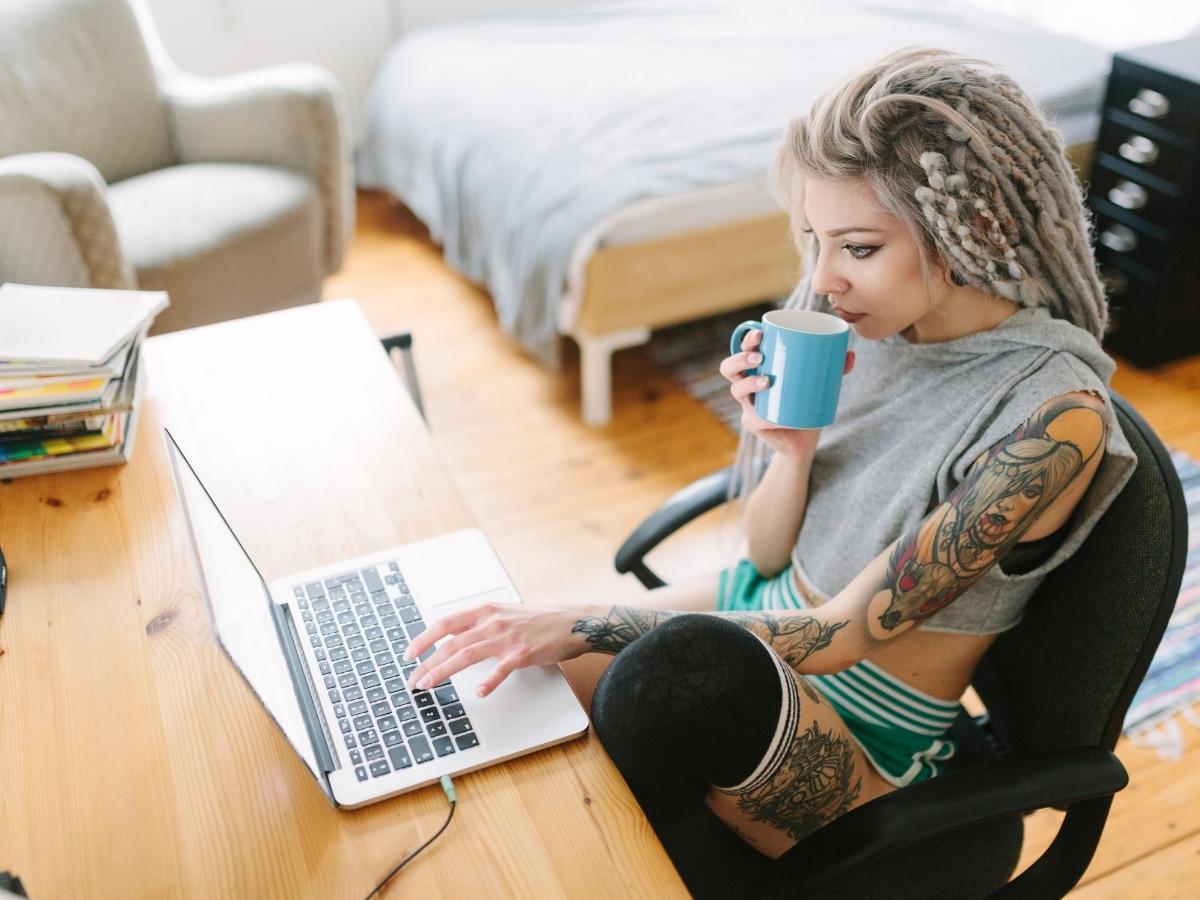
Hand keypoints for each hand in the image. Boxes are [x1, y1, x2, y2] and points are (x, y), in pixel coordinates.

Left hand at [403, 603, 591, 697]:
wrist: (572, 622)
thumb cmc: (539, 620)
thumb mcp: (504, 613)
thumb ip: (479, 624)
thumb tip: (452, 636)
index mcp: (485, 610)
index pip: (445, 624)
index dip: (423, 639)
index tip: (409, 654)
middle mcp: (493, 621)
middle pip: (450, 643)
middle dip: (427, 663)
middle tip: (413, 680)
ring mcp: (507, 637)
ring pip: (467, 655)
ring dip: (443, 671)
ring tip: (428, 685)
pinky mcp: (523, 653)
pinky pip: (501, 669)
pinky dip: (489, 681)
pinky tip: (479, 692)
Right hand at [719, 329, 854, 456]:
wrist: (803, 441)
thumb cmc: (807, 406)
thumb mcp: (820, 384)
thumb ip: (834, 369)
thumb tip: (850, 355)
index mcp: (758, 369)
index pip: (745, 348)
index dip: (747, 339)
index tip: (761, 332)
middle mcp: (748, 385)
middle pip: (730, 367)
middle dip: (741, 358)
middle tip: (760, 357)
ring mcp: (748, 405)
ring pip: (736, 389)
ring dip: (748, 383)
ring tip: (766, 381)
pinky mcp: (754, 424)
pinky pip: (752, 418)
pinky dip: (762, 416)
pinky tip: (769, 416)